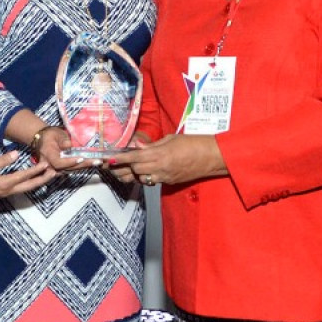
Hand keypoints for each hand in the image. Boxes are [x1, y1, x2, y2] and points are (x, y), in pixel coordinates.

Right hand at [0, 151, 52, 198]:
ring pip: (27, 188)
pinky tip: (34, 179)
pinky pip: (21, 189)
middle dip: (43, 179)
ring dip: (38, 182)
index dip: (37, 170)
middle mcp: (8, 190)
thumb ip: (2, 160)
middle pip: (30, 186)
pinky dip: (30, 183)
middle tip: (55, 172)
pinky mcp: (4, 193)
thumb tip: (16, 153)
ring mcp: (7, 193)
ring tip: (48, 175)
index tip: (47, 164)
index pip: (25, 176)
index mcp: (5, 183)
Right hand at [33, 126, 94, 171]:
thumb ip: (62, 140)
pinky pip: (72, 169)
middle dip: (83, 165)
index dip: (69, 162)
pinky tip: (93, 163)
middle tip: (97, 161)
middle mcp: (50, 165)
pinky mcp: (61, 169)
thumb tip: (69, 145)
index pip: (58, 162)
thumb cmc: (50, 135)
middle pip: (68, 168)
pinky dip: (83, 166)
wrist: (43, 140)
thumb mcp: (55, 134)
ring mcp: (56, 168)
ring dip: (85, 167)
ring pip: (71, 170)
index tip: (80, 158)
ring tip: (98, 162)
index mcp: (48, 155)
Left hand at [110, 134, 226, 186]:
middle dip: (125, 166)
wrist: (211, 157)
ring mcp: (165, 177)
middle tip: (115, 163)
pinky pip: (152, 180)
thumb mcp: (171, 139)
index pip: (134, 158)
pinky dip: (145, 176)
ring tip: (124, 170)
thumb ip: (152, 145)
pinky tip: (142, 172)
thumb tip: (138, 147)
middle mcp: (161, 168)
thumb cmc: (193, 144)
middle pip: (135, 170)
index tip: (110, 160)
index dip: (121, 159)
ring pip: (141, 178)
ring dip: (133, 173)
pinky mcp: (169, 182)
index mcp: (160, 155)